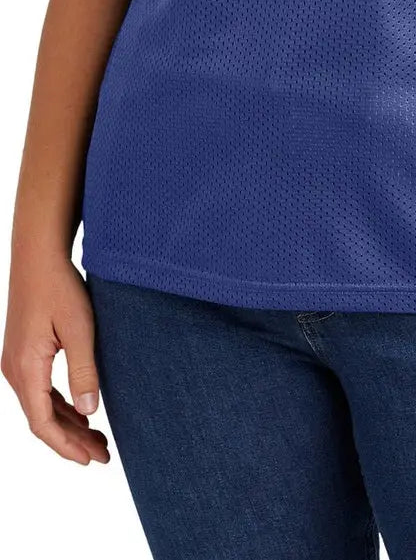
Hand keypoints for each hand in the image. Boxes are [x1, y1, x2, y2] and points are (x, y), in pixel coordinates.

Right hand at [2, 252, 110, 464]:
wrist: (38, 255)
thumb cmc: (59, 286)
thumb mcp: (79, 328)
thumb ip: (84, 371)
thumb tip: (89, 412)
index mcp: (26, 368)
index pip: (42, 423)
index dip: (67, 446)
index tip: (91, 459)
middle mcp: (14, 370)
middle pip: (41, 419)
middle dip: (71, 440)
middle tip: (103, 454)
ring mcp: (16, 361)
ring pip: (40, 406)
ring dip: (67, 424)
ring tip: (96, 438)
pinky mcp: (23, 353)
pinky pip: (39, 390)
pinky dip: (59, 405)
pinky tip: (80, 411)